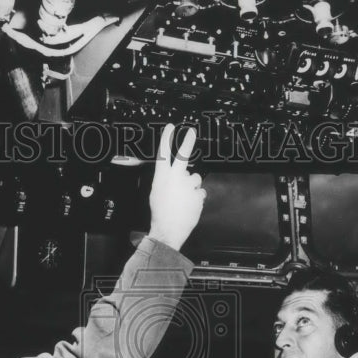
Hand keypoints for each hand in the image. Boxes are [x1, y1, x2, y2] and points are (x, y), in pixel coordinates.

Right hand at [147, 124, 204, 251]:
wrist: (168, 230)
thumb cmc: (160, 213)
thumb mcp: (157, 193)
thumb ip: (168, 181)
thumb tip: (180, 176)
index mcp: (162, 177)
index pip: (163, 153)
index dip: (167, 138)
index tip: (171, 127)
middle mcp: (175, 178)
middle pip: (183, 156)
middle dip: (187, 142)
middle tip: (192, 131)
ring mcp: (188, 185)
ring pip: (194, 179)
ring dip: (192, 186)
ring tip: (184, 199)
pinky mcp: (198, 194)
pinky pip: (200, 192)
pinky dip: (196, 198)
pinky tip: (189, 206)